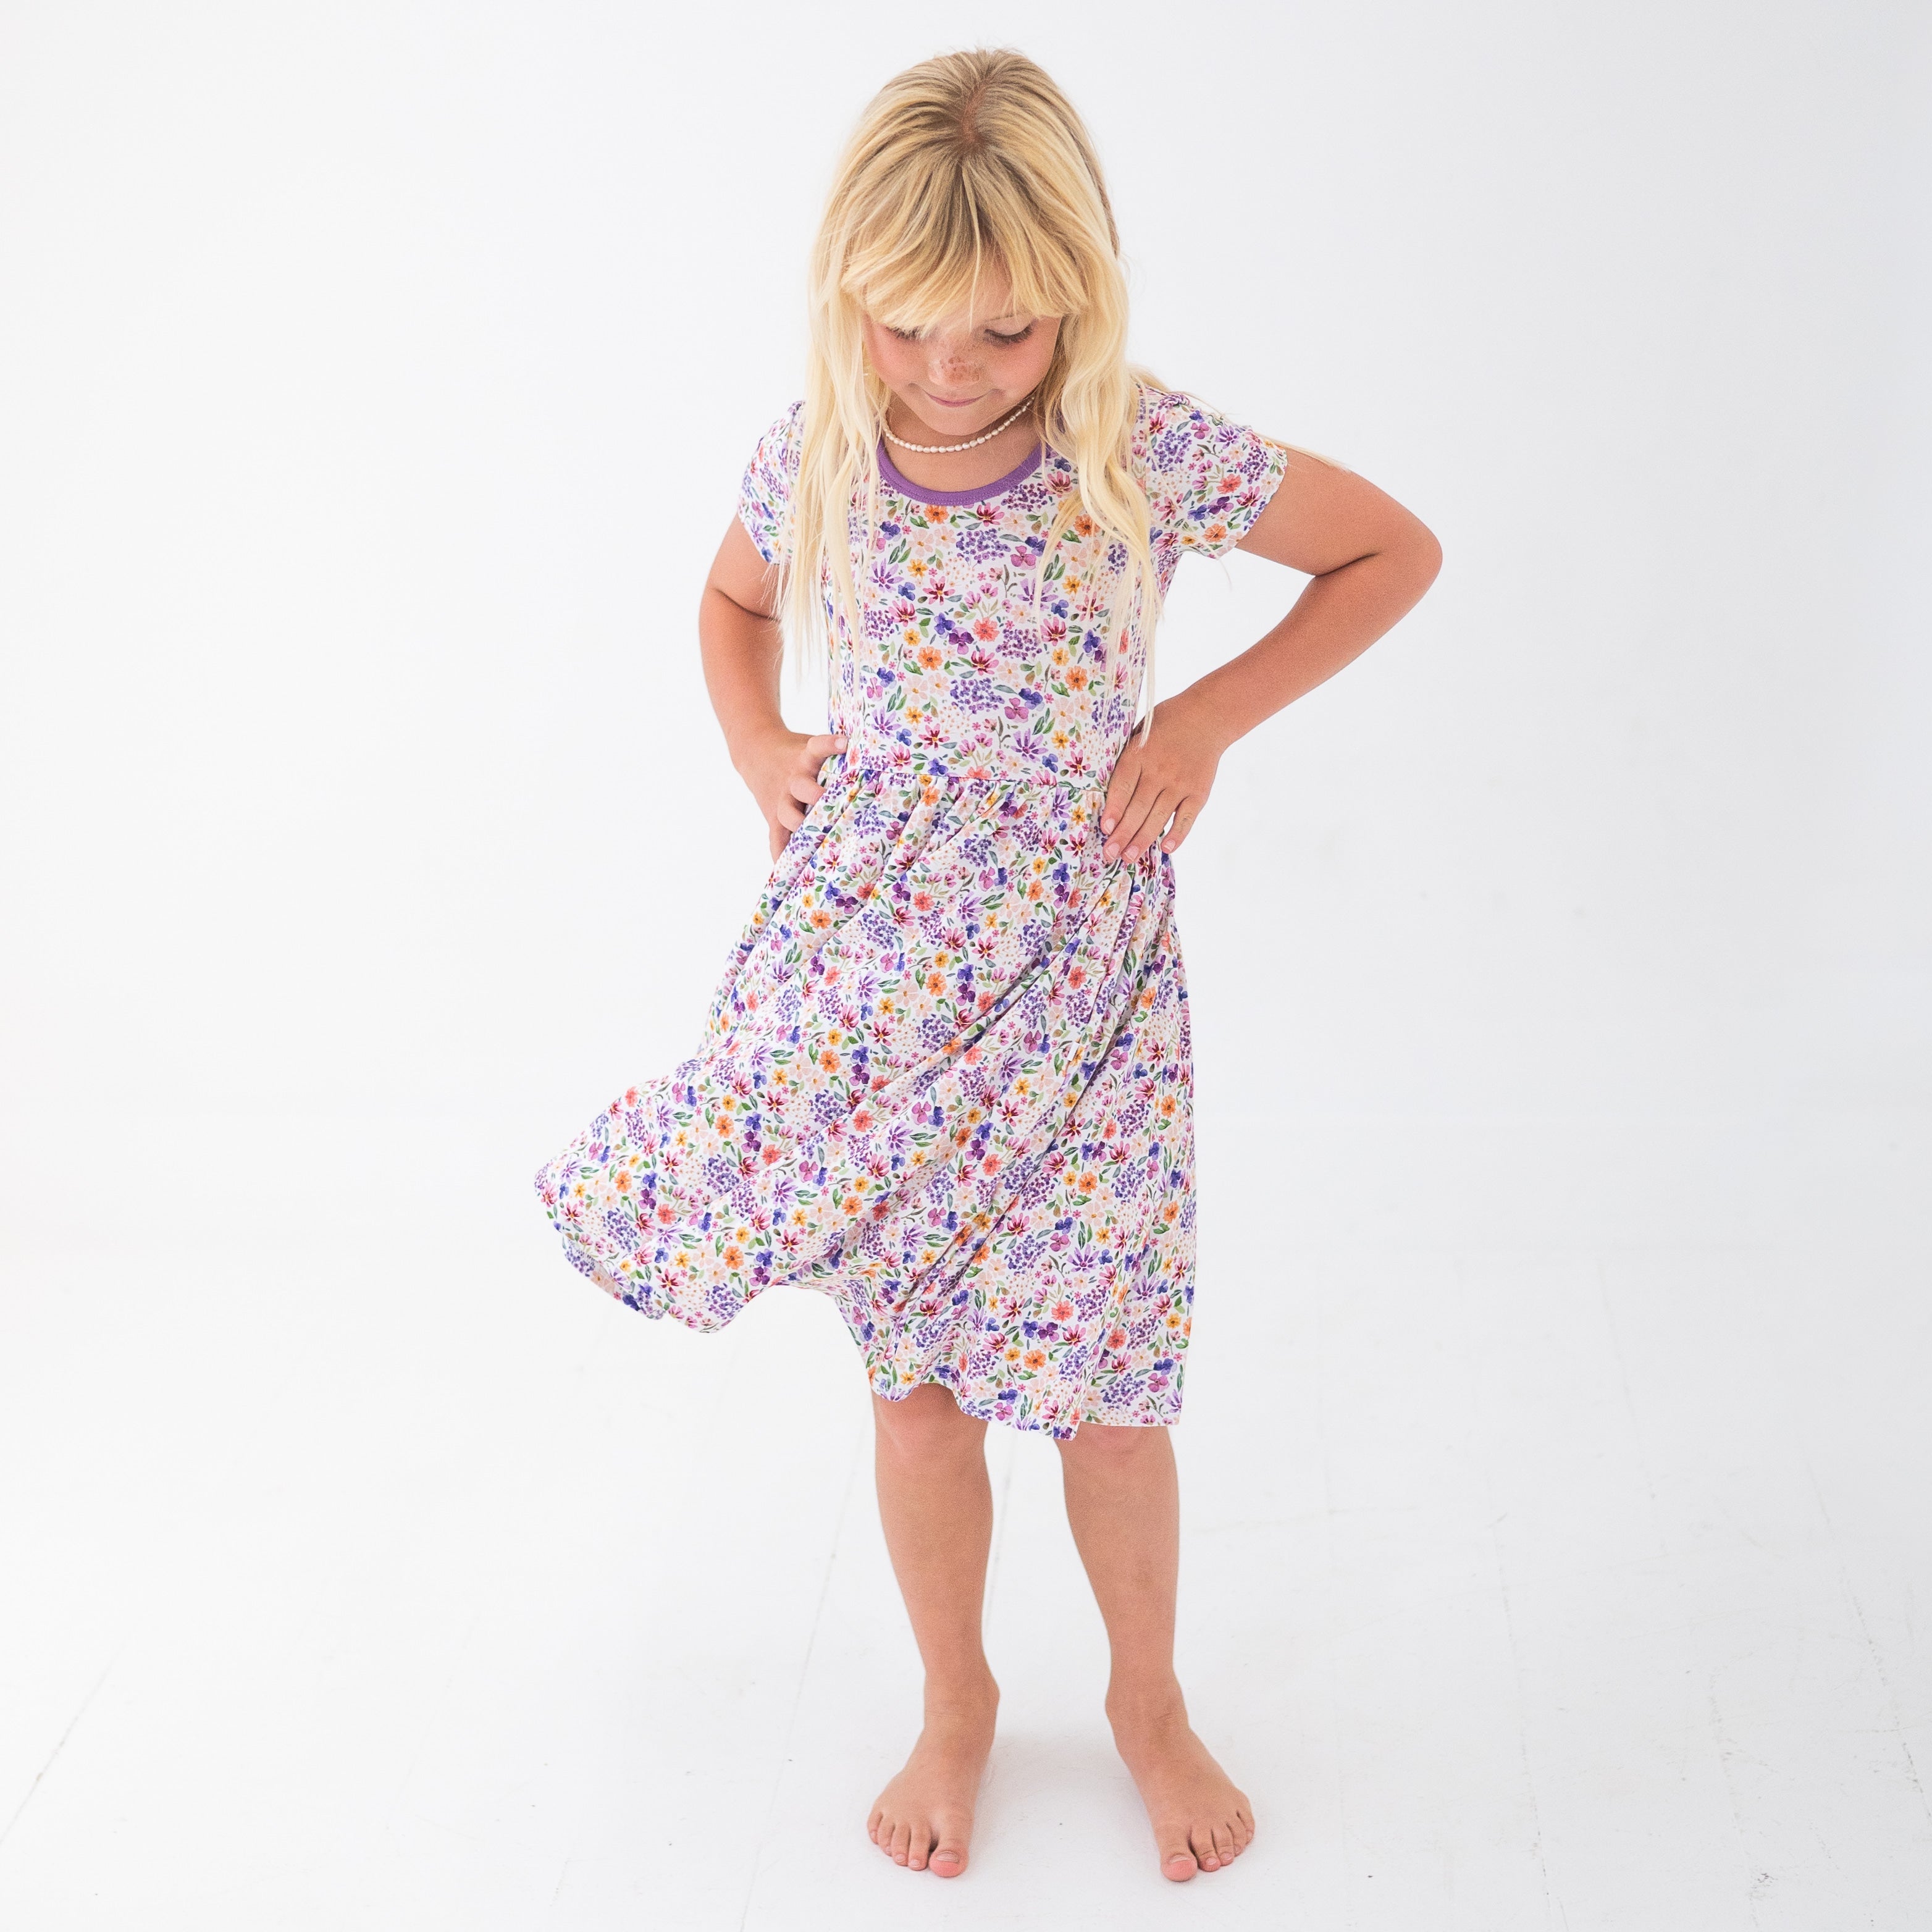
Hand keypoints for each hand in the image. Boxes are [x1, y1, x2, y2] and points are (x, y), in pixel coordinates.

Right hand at [735, 725, 848, 862]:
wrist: (758, 752)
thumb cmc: (802, 755)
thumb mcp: (815, 748)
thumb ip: (840, 759)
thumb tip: (884, 766)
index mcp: (807, 757)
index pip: (818, 746)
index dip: (830, 743)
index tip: (844, 742)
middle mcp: (794, 779)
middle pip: (803, 787)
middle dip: (817, 796)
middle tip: (834, 805)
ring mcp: (782, 799)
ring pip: (789, 816)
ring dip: (802, 829)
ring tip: (819, 844)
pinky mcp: (773, 817)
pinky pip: (776, 839)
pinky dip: (782, 855)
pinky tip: (790, 871)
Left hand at [1098, 692, 1227, 863]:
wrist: (1208, 716)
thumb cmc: (1166, 724)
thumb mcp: (1140, 730)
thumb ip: (1126, 757)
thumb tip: (1105, 788)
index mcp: (1140, 753)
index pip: (1122, 787)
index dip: (1113, 810)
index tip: (1104, 829)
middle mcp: (1160, 770)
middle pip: (1137, 808)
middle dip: (1122, 835)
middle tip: (1110, 854)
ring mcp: (1180, 783)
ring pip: (1158, 818)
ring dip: (1143, 840)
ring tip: (1129, 857)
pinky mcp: (1199, 792)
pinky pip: (1186, 818)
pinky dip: (1177, 834)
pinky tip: (1166, 848)